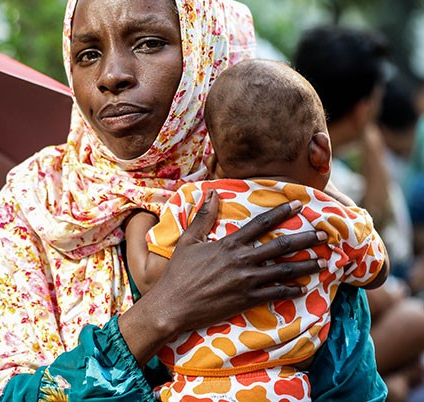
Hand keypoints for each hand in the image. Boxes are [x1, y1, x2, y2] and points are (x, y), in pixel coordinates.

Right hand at [119, 191, 326, 365]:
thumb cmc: (178, 273)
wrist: (174, 305)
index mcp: (229, 244)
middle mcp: (242, 261)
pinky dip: (291, 290)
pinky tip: (303, 288)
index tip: (299, 204)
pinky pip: (275, 294)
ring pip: (284, 271)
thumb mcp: (188, 241)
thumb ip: (203, 217)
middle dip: (306, 239)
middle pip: (281, 247)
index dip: (282, 212)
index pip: (261, 224)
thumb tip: (212, 192)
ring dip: (306, 266)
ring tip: (323, 261)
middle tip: (324, 234)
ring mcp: (246, 282)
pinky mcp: (246, 300)